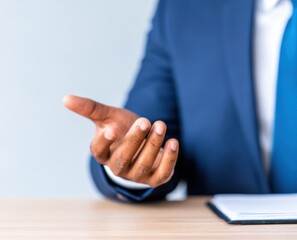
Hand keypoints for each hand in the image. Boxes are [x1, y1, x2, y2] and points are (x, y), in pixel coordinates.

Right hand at [63, 95, 178, 186]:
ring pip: (143, 164)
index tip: (111, 129)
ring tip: (160, 125)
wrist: (145, 140)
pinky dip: (169, 158)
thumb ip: (90, 108)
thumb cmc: (123, 128)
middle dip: (135, 139)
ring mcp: (136, 175)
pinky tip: (173, 141)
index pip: (98, 151)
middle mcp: (118, 166)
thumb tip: (65, 98)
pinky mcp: (155, 178)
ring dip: (153, 145)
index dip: (104, 142)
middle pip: (123, 158)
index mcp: (104, 152)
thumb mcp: (109, 116)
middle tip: (145, 121)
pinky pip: (163, 173)